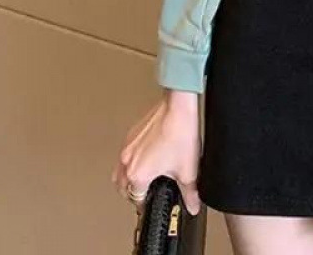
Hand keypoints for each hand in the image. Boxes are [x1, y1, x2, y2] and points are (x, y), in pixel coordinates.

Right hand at [111, 89, 202, 215]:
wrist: (178, 107)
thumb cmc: (180, 133)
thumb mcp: (188, 170)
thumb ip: (189, 193)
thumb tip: (192, 204)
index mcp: (138, 174)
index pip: (136, 199)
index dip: (146, 203)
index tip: (152, 202)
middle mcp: (127, 161)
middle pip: (122, 187)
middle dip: (132, 193)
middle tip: (146, 192)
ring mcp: (128, 146)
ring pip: (120, 170)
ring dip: (128, 178)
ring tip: (143, 176)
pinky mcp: (131, 134)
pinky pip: (126, 153)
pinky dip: (132, 160)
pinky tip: (148, 155)